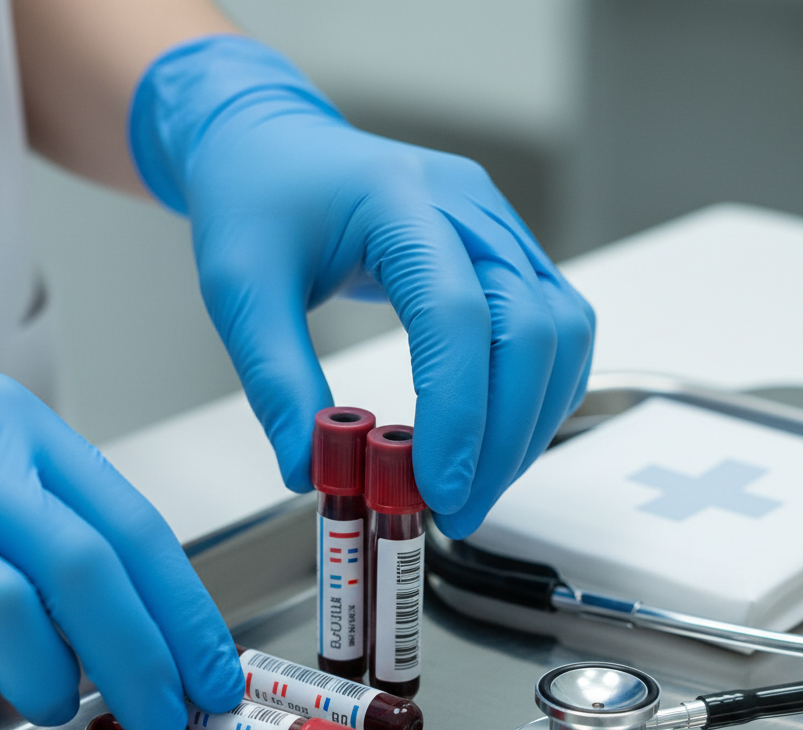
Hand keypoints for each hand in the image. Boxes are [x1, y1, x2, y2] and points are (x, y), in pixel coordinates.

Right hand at [0, 362, 242, 729]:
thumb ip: (57, 526)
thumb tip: (139, 633)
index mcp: (25, 432)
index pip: (133, 530)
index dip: (184, 615)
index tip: (213, 675)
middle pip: (82, 567)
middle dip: (137, 659)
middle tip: (160, 717)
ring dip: (42, 674)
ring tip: (51, 698)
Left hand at [131, 36, 594, 538]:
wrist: (278, 148)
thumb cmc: (258, 200)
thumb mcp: (241, 289)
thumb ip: (278, 380)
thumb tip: (311, 470)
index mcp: (399, 202)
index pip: (456, 315)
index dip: (457, 414)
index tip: (436, 490)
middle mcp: (469, 209)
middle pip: (532, 329)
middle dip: (504, 438)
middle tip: (458, 509)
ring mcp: (500, 229)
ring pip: (561, 335)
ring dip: (529, 425)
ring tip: (475, 487)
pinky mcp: (509, 256)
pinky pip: (555, 332)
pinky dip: (536, 398)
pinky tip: (496, 442)